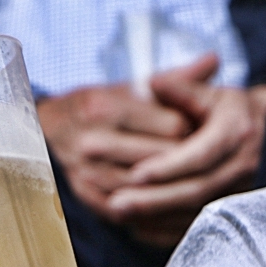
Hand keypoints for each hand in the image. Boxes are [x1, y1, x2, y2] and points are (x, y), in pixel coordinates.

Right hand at [37, 75, 193, 223]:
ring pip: (148, 187)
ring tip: (193, 180)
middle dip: (188, 160)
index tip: (203, 131)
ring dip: (173, 187)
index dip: (195, 130)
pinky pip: (129, 208)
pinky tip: (169, 200)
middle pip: (162, 158)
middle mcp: (92, 139)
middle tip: (205, 160)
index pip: (172, 126)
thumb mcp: (133, 86)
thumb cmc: (101, 105)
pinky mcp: (85, 195)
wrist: (51, 128)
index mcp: (104, 106)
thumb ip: (176, 77)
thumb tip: (214, 58)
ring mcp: (86, 170)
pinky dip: (152, 207)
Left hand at [106, 65, 265, 243]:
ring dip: (158, 217)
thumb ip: (182, 87)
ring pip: (197, 212)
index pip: (200, 155)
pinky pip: (201, 225)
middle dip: (155, 199)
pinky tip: (139, 228)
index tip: (136, 174)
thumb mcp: (213, 91)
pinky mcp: (236, 209)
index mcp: (236, 133)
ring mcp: (242, 192)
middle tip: (116, 203)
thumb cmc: (235, 109)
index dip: (168, 167)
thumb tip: (152, 83)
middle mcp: (242, 166)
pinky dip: (169, 230)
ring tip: (119, 215)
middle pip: (197, 190)